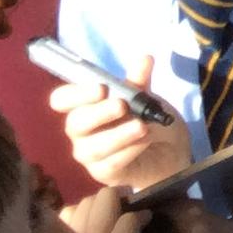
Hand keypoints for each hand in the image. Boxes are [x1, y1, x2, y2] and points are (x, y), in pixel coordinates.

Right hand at [51, 54, 190, 190]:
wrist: (170, 150)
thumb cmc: (148, 118)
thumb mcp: (146, 97)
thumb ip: (141, 82)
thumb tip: (145, 59)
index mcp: (85, 106)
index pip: (62, 100)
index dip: (76, 94)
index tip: (100, 88)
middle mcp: (81, 131)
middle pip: (75, 123)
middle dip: (99, 113)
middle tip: (122, 106)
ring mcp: (89, 154)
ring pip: (92, 147)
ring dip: (118, 135)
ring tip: (142, 126)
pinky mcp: (103, 173)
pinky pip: (110, 164)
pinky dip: (129, 150)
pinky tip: (144, 141)